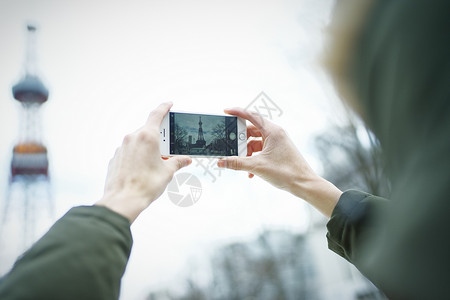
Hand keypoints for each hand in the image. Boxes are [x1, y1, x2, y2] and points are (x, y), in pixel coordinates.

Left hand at [96, 102, 191, 222]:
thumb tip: (185, 160)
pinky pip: (129, 152)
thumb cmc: (146, 185)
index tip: (169, 104)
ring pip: (138, 141)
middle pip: (148, 130)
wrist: (123, 200)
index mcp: (148, 137)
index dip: (164, 107)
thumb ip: (177, 162)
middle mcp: (133, 138)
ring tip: (156, 162)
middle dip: (159, 136)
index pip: (157, 115)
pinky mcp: (116, 158)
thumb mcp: (167, 172)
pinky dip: (137, 156)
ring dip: (148, 147)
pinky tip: (143, 169)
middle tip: (168, 147)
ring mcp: (122, 148)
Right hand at [218, 107, 341, 216]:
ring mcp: (277, 143)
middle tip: (229, 146)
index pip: (251, 116)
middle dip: (240, 140)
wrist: (304, 184)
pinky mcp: (278, 152)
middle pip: (251, 130)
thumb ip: (237, 163)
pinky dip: (253, 159)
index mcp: (272, 131)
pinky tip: (250, 172)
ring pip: (255, 142)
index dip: (237, 112)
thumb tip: (220, 162)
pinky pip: (261, 151)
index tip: (226, 111)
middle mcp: (275, 134)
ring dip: (246, 153)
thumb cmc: (286, 172)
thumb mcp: (257, 166)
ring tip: (240, 163)